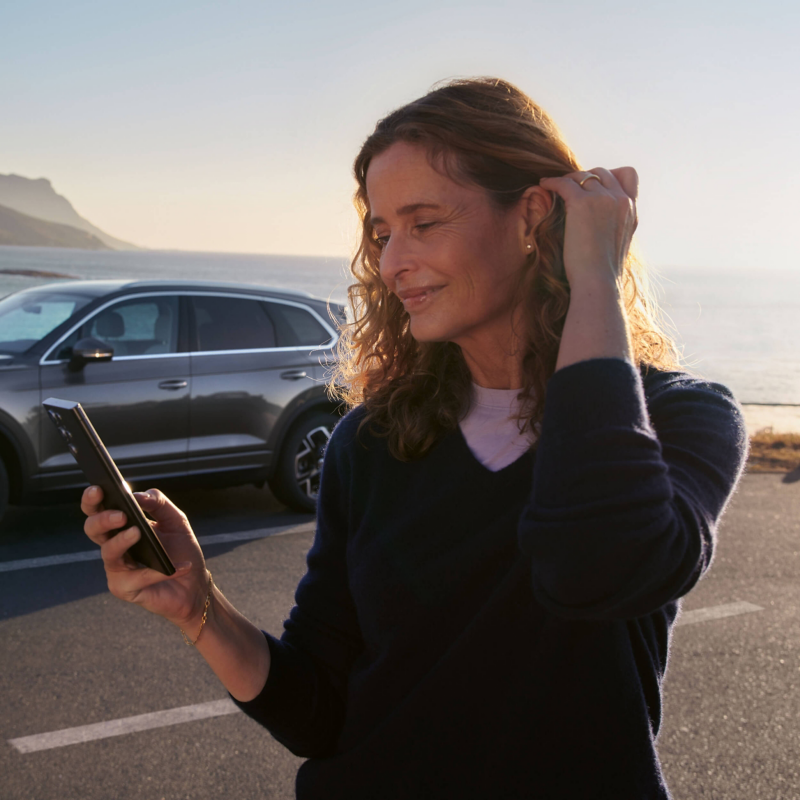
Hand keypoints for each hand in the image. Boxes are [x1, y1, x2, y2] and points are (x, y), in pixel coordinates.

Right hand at [82, 486, 208, 633]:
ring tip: (137, 532)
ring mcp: (117, 568)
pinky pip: (136, 578)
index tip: (98, 488)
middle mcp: (114, 546)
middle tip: (121, 515)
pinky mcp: (124, 588)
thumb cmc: (181, 550)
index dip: (93, 499)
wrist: (194, 584)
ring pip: (108, 552)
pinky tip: (178, 567)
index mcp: (122, 526)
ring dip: (122, 541)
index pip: (99, 509)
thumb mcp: (175, 520)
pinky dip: (157, 572)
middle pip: (93, 529)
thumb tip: (137, 495)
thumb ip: (158, 503)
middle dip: (103, 519)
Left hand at [539, 167, 637, 287]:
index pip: (627, 175)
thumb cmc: (602, 272)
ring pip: (583, 175)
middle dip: (585, 177)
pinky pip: (565, 183)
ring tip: (555, 186)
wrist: (597, 281)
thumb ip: (614, 226)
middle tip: (569, 187)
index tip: (593, 185)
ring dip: (568, 179)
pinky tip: (544, 184)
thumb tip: (599, 223)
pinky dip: (552, 181)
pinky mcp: (582, 203)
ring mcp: (603, 199)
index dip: (609, 175)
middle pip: (602, 172)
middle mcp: (620, 200)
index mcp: (631, 210)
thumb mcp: (617, 245)